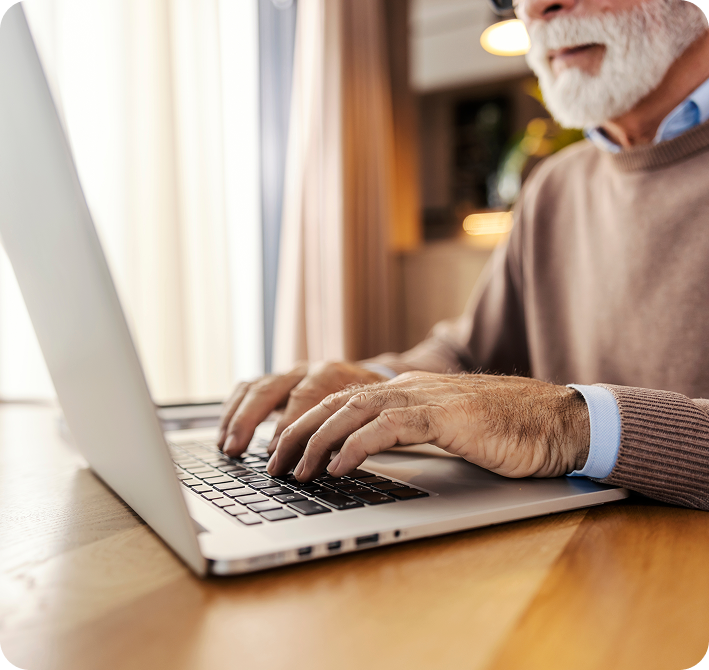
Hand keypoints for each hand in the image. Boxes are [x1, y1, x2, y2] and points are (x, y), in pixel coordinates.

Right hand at [217, 361, 388, 457]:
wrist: (375, 377)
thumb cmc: (372, 402)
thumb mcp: (369, 415)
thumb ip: (350, 433)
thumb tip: (332, 463)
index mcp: (330, 374)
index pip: (304, 397)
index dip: (288, 425)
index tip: (276, 451)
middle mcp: (306, 370)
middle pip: (270, 389)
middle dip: (250, 421)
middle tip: (237, 450)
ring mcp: (290, 374)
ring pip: (254, 388)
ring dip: (236, 418)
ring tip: (226, 447)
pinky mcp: (278, 380)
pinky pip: (248, 389)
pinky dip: (233, 410)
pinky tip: (225, 433)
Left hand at [266, 372, 590, 480]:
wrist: (555, 419)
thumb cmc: (504, 430)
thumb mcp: (445, 427)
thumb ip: (410, 429)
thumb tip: (370, 450)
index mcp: (406, 390)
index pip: (341, 401)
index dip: (307, 425)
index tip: (284, 452)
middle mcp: (410, 388)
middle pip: (336, 403)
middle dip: (299, 433)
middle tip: (274, 464)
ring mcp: (427, 398)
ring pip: (354, 410)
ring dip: (318, 441)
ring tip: (296, 470)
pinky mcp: (445, 416)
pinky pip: (389, 426)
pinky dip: (357, 445)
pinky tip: (339, 466)